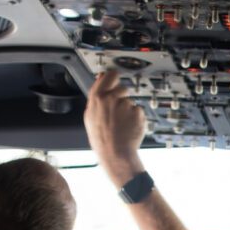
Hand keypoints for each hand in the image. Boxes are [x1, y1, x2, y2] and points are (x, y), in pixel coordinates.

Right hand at [83, 69, 147, 183]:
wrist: (115, 153)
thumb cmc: (102, 137)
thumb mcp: (91, 115)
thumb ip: (96, 96)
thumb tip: (100, 78)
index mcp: (97, 98)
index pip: (108, 76)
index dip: (113, 76)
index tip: (116, 77)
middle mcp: (111, 98)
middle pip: (122, 88)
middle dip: (123, 96)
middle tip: (118, 112)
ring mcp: (125, 105)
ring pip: (130, 102)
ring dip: (129, 110)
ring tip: (121, 124)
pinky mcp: (137, 112)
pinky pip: (138, 111)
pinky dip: (136, 118)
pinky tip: (129, 127)